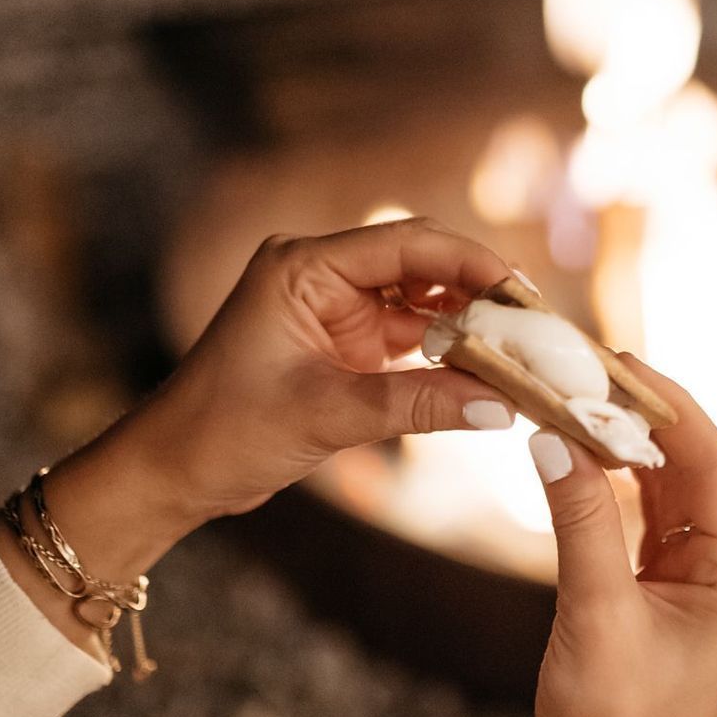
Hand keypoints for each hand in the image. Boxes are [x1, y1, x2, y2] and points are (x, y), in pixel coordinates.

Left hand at [0, 221, 514, 643]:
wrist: (174, 473)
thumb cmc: (224, 432)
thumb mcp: (328, 416)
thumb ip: (418, 404)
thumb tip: (503, 405)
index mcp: (304, 266)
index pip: (409, 244)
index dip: (475, 263)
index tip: (528, 294)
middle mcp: (321, 274)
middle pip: (425, 266)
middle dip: (484, 295)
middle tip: (542, 327)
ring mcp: (334, 309)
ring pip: (424, 304)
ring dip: (472, 328)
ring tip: (528, 352)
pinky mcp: (344, 346)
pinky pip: (412, 339)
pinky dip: (449, 356)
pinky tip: (490, 374)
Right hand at [488, 361, 716, 716]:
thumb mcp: (594, 614)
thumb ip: (579, 519)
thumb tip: (552, 436)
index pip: (711, 462)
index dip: (666, 403)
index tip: (616, 358)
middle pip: (691, 469)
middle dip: (639, 417)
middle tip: (582, 366)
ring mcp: (700, 590)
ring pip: (665, 493)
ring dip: (621, 449)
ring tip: (571, 399)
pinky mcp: (664, 603)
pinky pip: (643, 524)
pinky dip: (611, 487)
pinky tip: (576, 456)